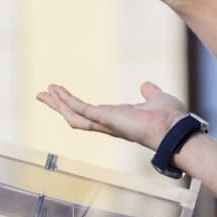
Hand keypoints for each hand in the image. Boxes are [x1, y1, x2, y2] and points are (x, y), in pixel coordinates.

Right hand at [35, 82, 188, 151]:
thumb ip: (149, 93)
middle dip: (58, 106)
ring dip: (58, 104)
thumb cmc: (169, 119)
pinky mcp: (106, 118)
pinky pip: (81, 109)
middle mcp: (108, 124)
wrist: (175, 129)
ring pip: (73, 116)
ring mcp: (105, 123)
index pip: (89, 113)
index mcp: (117, 120)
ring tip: (44, 92)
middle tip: (41, 95)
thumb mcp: (157, 99)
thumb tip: (146, 86)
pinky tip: (57, 90)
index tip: (61, 96)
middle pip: (75, 117)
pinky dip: (68, 100)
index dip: (74, 105)